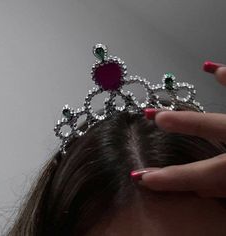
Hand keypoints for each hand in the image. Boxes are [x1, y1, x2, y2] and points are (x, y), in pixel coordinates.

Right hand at [138, 63, 225, 197]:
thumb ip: (224, 191)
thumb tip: (196, 191)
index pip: (201, 175)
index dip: (170, 179)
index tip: (142, 177)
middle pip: (215, 130)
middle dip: (184, 123)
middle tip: (156, 117)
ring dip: (220, 85)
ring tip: (196, 77)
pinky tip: (212, 68)